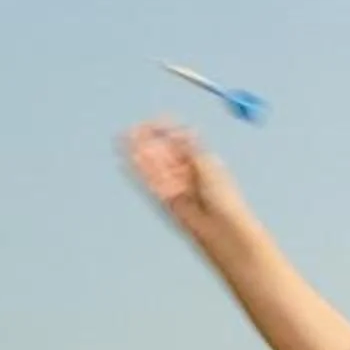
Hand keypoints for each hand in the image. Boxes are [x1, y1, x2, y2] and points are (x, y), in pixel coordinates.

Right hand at [122, 120, 236, 227]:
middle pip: (165, 153)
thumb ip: (191, 147)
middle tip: (133, 130)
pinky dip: (141, 171)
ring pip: (156, 167)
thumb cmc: (224, 197)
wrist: (223, 228)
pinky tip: (130, 159)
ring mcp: (177, 186)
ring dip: (142, 153)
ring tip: (125, 140)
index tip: (152, 121)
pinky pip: (151, 182)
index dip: (165, 130)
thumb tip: (183, 128)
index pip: (179, 141)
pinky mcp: (168, 200)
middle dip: (149, 141)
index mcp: (201, 161)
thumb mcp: (208, 164)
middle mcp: (188, 173)